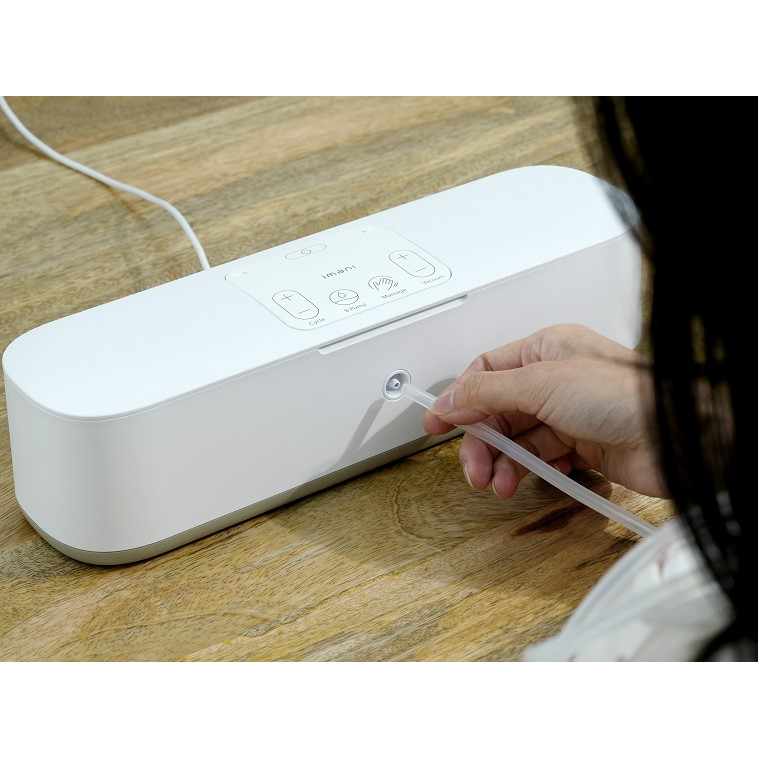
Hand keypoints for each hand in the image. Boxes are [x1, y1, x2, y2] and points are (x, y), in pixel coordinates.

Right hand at [423, 324, 666, 498]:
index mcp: (544, 350)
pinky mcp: (581, 445)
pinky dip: (527, 471)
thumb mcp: (542, 384)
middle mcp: (554, 379)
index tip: (435, 424)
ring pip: (516, 439)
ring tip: (499, 484)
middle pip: (497, 410)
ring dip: (502, 463)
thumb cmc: (624, 397)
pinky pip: (540, 457)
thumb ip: (488, 392)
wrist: (676, 438)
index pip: (486, 371)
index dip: (458, 399)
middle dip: (481, 442)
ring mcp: (567, 413)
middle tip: (473, 470)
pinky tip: (525, 481)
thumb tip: (449, 399)